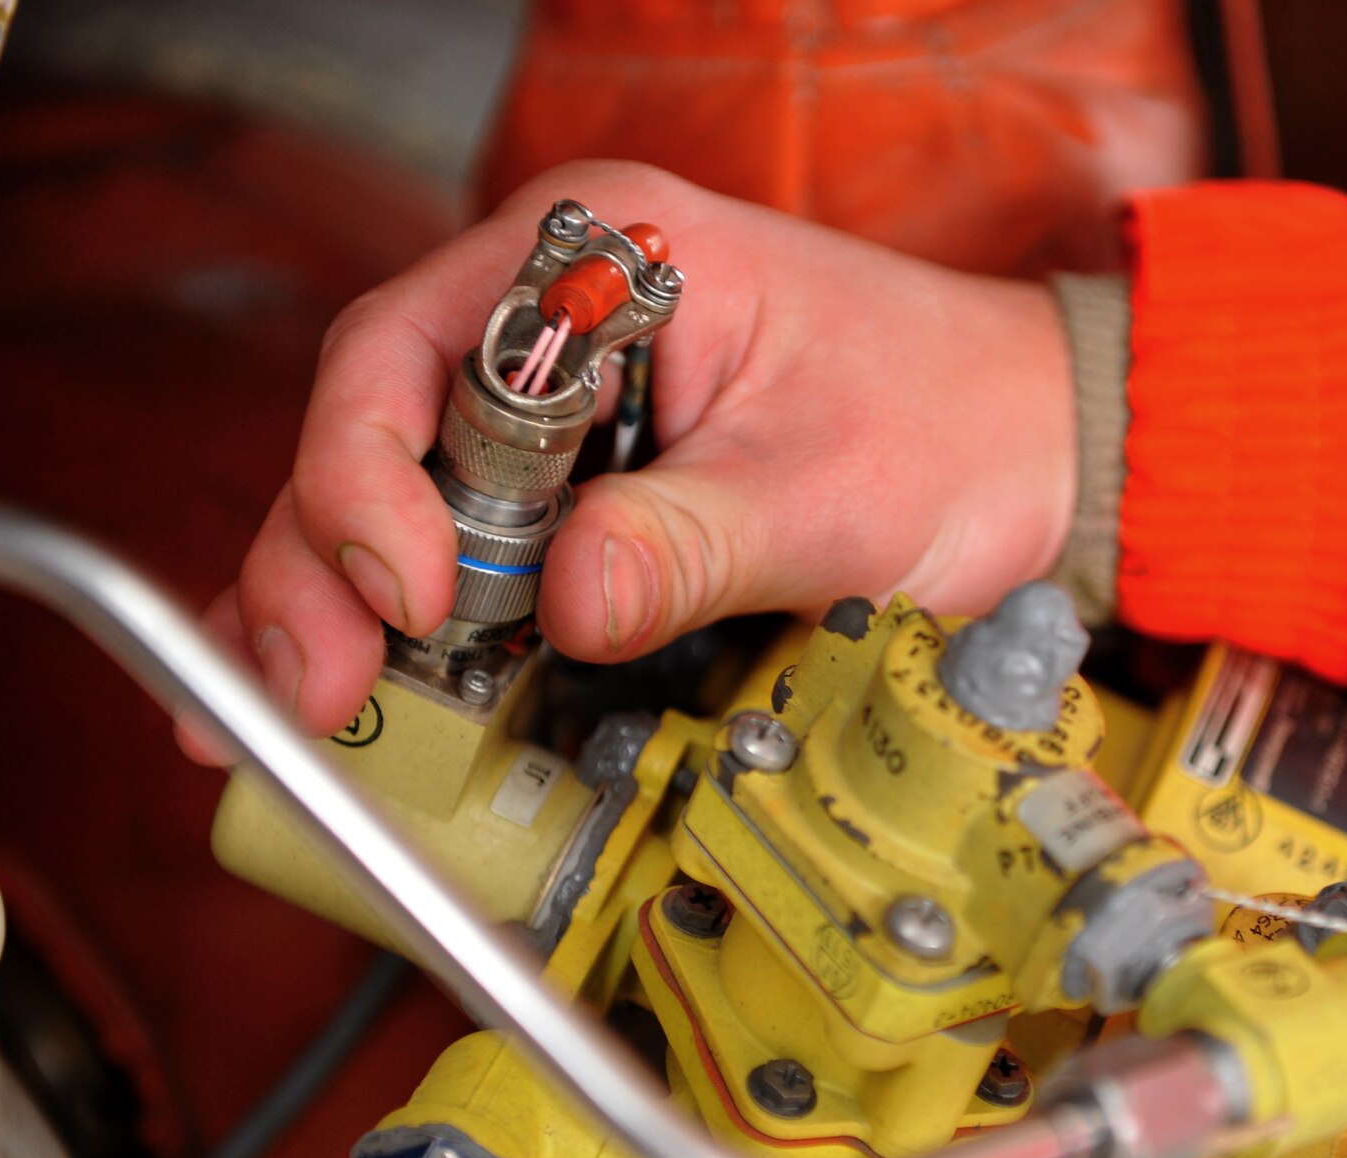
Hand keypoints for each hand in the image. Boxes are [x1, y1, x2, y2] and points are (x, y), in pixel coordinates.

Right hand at [188, 161, 1074, 756]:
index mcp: (598, 257)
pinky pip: (466, 554)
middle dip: (326, 564)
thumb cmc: (953, 422)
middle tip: (319, 685)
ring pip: (398, 502)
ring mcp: (557, 412)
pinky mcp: (580, 495)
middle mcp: (549, 320)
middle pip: (373, 432)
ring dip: (343, 607)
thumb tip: (562, 602)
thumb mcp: (824, 488)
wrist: (1033, 451)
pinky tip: (373, 695)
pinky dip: (413, 630)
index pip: (406, 346)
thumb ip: (688, 540)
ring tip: (312, 711)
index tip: (410, 594)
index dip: (370, 476)